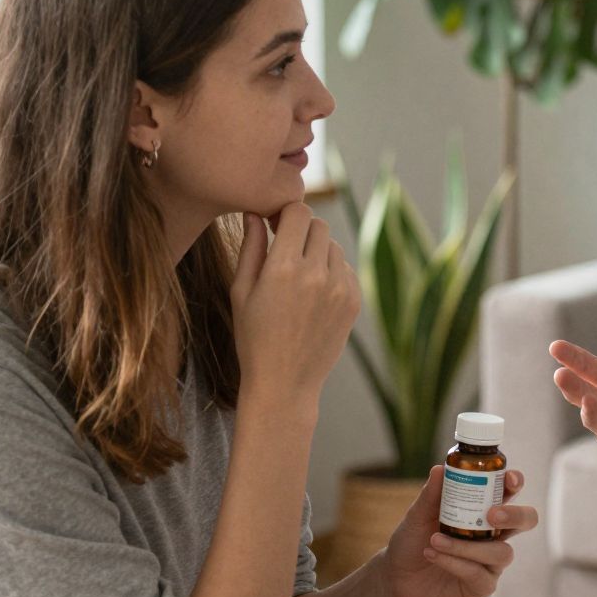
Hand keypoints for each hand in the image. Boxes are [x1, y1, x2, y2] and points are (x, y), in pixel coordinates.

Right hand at [231, 203, 359, 407]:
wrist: (285, 383)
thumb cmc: (254, 338)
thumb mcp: (241, 292)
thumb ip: (250, 247)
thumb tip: (254, 213)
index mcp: (284, 268)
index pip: (299, 212)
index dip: (286, 213)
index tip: (276, 226)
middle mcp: (317, 274)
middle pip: (319, 226)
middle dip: (302, 231)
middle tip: (286, 250)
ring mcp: (341, 289)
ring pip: (334, 247)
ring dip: (318, 252)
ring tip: (299, 278)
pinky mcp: (354, 302)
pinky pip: (346, 270)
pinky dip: (332, 273)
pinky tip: (314, 295)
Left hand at [381, 467, 537, 596]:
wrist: (395, 576)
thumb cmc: (412, 541)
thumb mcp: (418, 515)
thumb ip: (431, 494)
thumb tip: (440, 468)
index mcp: (484, 511)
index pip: (509, 493)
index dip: (515, 483)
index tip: (509, 479)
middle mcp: (494, 535)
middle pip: (526, 521)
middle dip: (515, 515)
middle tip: (492, 514)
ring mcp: (491, 562)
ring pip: (501, 552)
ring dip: (468, 546)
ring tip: (435, 539)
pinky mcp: (482, 586)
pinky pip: (478, 573)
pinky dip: (454, 562)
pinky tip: (432, 555)